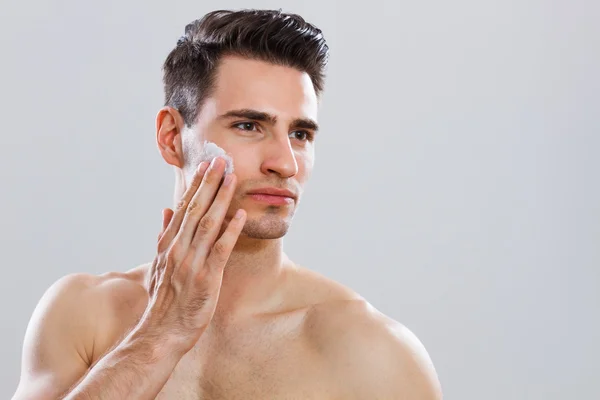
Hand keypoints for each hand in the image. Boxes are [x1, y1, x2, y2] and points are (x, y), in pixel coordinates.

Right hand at [140, 157, 245, 353]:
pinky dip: (231, 231)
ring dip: (221, 199)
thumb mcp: (157, 265)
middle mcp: (178, 249)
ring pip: (208, 223)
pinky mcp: (207, 278)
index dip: (195, 185)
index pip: (182, 207)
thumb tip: (165, 210)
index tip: (204, 165)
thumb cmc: (163, 300)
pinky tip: (241, 215)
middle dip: (209, 183)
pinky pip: (221, 250)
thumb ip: (163, 236)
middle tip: (220, 160)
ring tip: (232, 177)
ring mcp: (192, 263)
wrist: (161, 333)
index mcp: (168, 244)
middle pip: (195, 209)